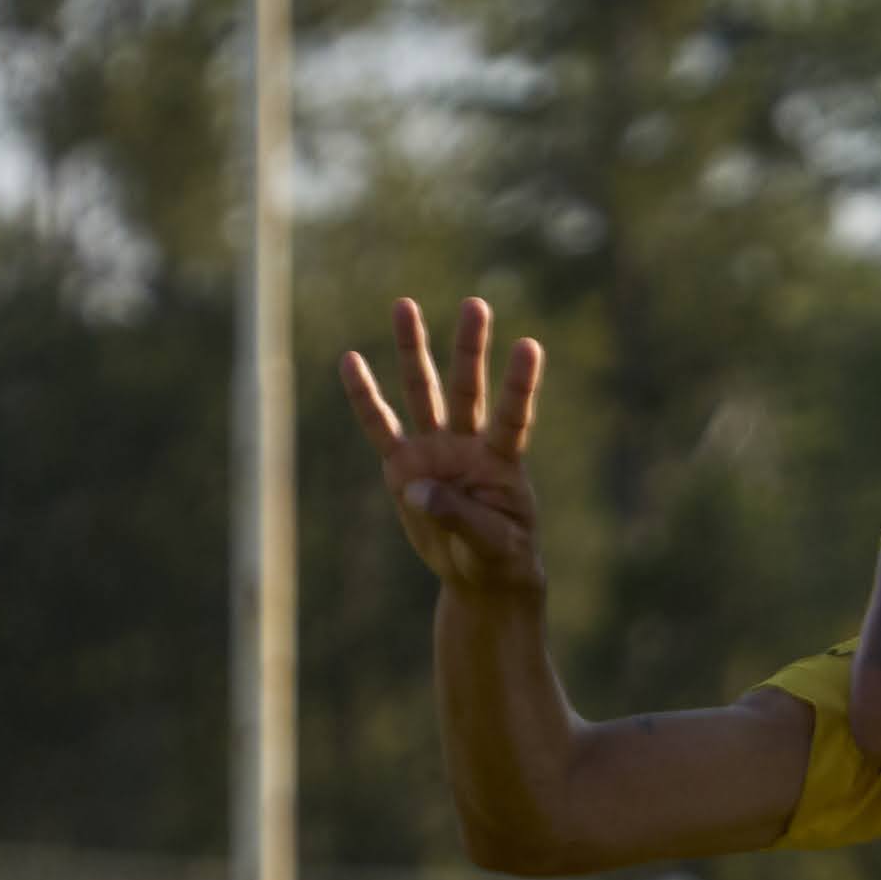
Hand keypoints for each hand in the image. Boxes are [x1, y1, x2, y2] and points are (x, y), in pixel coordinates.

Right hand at [339, 297, 547, 596]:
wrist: (479, 574)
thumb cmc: (499, 555)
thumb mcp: (491, 544)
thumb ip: (460, 516)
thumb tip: (417, 488)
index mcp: (502, 462)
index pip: (512, 416)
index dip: (519, 384)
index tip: (529, 345)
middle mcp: (468, 446)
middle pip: (466, 389)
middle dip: (469, 349)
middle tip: (476, 305)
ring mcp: (435, 451)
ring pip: (422, 393)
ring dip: (414, 351)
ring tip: (405, 305)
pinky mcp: (405, 466)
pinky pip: (380, 426)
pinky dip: (364, 396)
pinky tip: (351, 360)